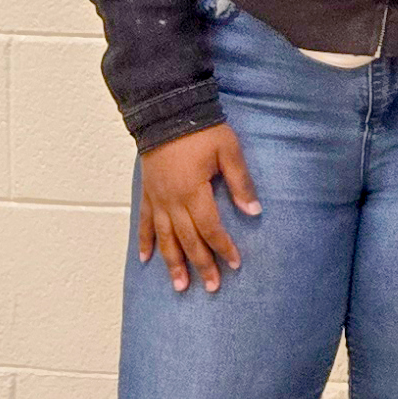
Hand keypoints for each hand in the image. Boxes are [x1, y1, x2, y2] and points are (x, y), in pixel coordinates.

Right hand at [135, 123, 258, 292]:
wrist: (166, 111)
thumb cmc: (202, 130)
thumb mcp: (229, 151)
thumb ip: (241, 183)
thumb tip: (254, 211)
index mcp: (193, 191)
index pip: (210, 228)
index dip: (223, 247)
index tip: (234, 263)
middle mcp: (171, 201)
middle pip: (187, 240)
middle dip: (201, 265)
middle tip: (211, 287)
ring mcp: (156, 198)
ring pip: (164, 238)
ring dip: (172, 263)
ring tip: (180, 286)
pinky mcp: (146, 193)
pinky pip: (143, 223)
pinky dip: (145, 242)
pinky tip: (146, 260)